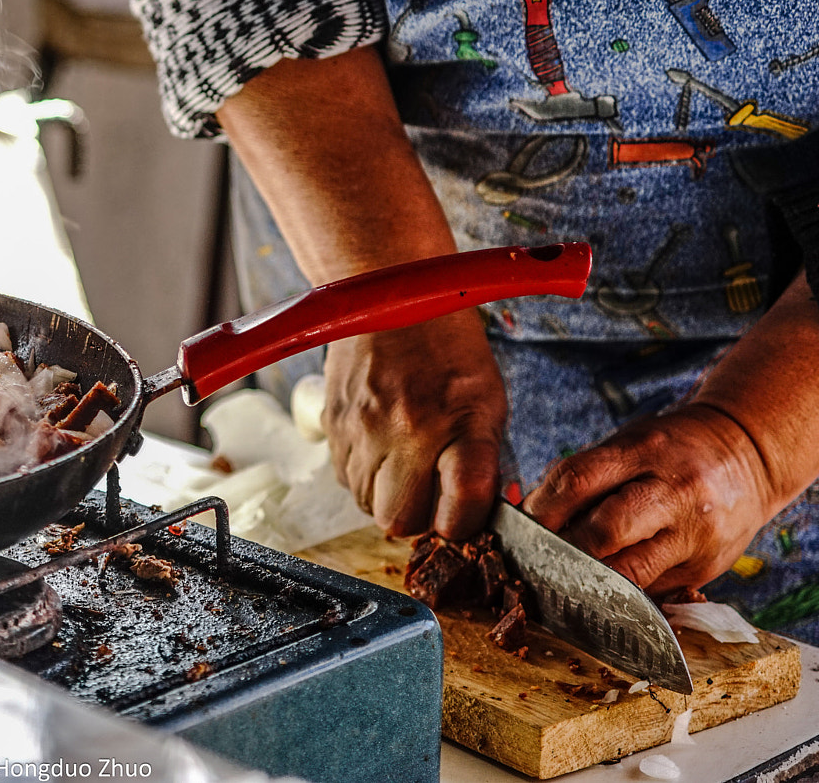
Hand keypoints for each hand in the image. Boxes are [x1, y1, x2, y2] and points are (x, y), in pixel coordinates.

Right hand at [323, 309, 506, 539]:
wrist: (389, 293)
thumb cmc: (447, 344)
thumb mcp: (486, 398)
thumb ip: (481, 457)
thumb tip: (476, 509)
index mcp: (458, 422)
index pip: (459, 508)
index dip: (462, 525)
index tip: (462, 516)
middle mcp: (406, 430)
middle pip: (398, 519)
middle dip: (415, 515)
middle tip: (428, 492)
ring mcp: (362, 427)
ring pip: (365, 503)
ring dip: (385, 494)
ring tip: (403, 462)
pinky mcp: (332, 423)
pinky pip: (344, 477)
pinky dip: (363, 473)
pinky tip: (379, 445)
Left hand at [522, 403, 777, 595]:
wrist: (750, 454)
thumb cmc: (671, 448)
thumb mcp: (630, 443)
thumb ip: (585, 476)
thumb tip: (531, 518)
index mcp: (646, 451)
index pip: (578, 481)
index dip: (542, 510)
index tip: (520, 527)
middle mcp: (675, 492)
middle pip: (604, 532)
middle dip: (562, 551)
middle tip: (535, 561)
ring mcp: (695, 534)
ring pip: (630, 572)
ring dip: (589, 581)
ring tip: (564, 580)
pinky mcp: (706, 567)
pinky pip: (652, 588)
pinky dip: (622, 591)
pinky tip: (604, 588)